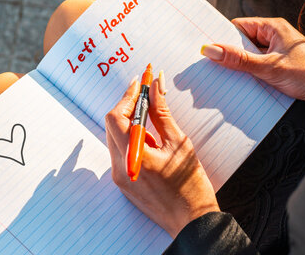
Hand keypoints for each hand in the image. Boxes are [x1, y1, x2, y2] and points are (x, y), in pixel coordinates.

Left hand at [105, 77, 219, 237]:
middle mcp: (120, 167)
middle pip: (113, 126)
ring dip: (131, 123)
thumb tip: (155, 86)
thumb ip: (162, 112)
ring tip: (154, 122)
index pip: (117, 117)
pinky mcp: (123, 182)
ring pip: (116, 138)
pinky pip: (121, 152)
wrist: (191, 221)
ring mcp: (120, 176)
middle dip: (129, 107)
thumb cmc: (190, 185)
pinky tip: (152, 141)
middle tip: (147, 95)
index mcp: (134, 157)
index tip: (140, 82)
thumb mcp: (179, 142)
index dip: (127, 96)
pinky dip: (132, 139)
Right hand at [201, 17, 304, 108]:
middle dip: (231, 55)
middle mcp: (274, 36)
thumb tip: (211, 50)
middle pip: (242, 42)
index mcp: (272, 27)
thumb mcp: (268, 67)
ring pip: (250, 56)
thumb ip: (238, 60)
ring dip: (242, 66)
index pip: (238, 27)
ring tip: (232, 76)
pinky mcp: (280, 65)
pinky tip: (245, 83)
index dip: (223, 38)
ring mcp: (277, 51)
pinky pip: (258, 66)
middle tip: (216, 66)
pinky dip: (251, 74)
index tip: (209, 50)